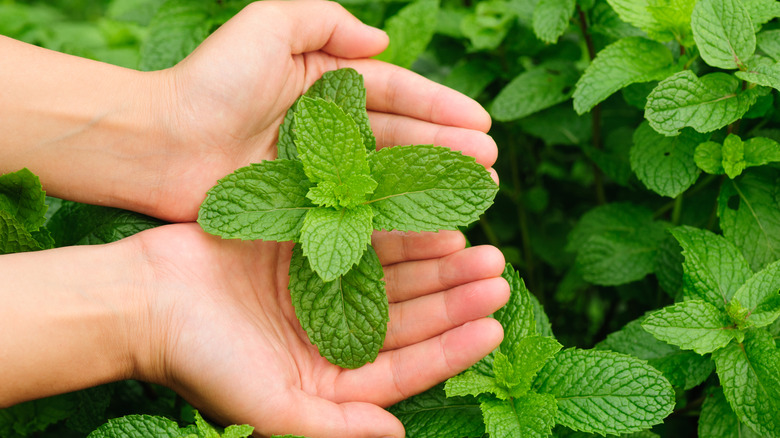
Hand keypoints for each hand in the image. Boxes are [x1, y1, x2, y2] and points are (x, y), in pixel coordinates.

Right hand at [127, 224, 507, 436]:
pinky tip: (431, 222)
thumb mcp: (267, 408)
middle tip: (500, 272)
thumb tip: (396, 436)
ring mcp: (321, 290)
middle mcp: (332, 335)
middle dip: (456, 297)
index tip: (495, 323)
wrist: (141, 300)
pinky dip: (397, 233)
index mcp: (329, 379)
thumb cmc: (200, 361)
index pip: (408, 367)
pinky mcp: (305, 250)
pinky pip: (364, 239)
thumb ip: (332, 427)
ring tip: (479, 246)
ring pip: (395, 277)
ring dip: (437, 263)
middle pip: (410, 318)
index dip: (454, 347)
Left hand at [143, 0, 496, 220]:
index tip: (482, 126)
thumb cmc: (209, 83)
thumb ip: (324, 22)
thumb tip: (383, 40)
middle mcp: (327, 125)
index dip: (440, 108)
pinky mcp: (301, 204)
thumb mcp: (267, 26)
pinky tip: (424, 224)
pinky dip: (391, 215)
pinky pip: (356, 208)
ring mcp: (316, 168)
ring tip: (472, 195)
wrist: (157, 144)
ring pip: (385, 174)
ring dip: (429, 184)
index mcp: (324, 81)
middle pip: (400, 136)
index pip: (395, 92)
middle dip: (447, 150)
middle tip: (489, 169)